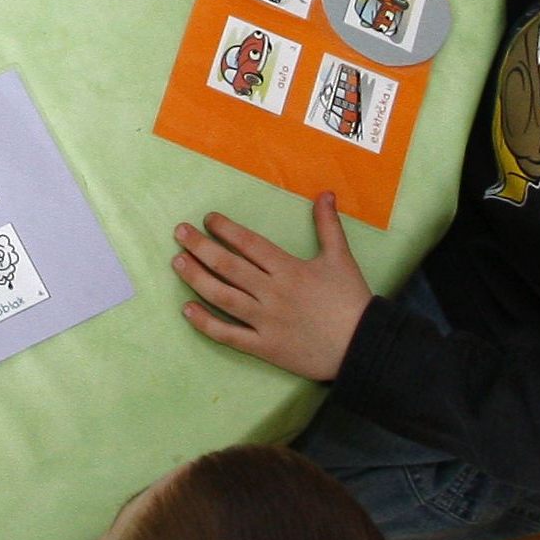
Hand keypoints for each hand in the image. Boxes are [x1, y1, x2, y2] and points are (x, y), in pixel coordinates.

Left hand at [172, 195, 372, 380]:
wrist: (362, 347)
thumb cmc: (350, 301)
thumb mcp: (341, 258)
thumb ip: (328, 225)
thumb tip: (325, 192)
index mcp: (289, 269)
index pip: (249, 244)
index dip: (226, 229)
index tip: (208, 218)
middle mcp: (272, 293)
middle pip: (229, 266)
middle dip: (201, 247)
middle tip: (180, 232)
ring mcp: (265, 321)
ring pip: (222, 297)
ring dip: (197, 278)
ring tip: (178, 262)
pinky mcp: (264, 347)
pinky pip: (228, 335)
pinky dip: (206, 323)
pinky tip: (187, 310)